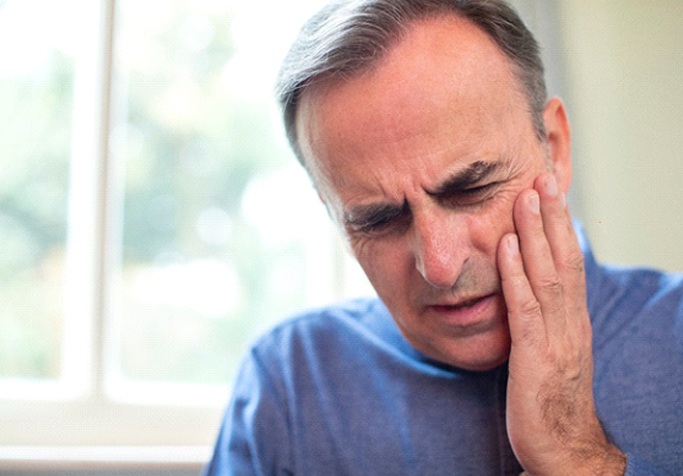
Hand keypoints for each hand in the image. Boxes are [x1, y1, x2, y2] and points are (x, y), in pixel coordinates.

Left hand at [497, 173, 625, 474]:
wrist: (563, 447)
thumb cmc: (551, 397)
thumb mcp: (550, 349)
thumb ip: (541, 317)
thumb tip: (523, 286)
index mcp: (572, 319)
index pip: (569, 262)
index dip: (560, 226)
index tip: (549, 191)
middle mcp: (570, 322)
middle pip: (564, 259)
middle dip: (552, 217)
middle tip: (542, 177)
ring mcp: (555, 338)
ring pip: (547, 275)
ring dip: (534, 234)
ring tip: (525, 197)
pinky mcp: (534, 356)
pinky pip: (524, 308)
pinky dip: (514, 274)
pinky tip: (503, 247)